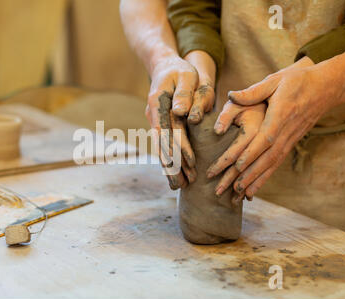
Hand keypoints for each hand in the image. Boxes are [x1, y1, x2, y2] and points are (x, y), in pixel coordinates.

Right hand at [146, 55, 198, 188]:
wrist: (164, 66)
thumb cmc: (179, 70)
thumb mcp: (186, 75)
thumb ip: (184, 93)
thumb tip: (180, 113)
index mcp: (158, 103)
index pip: (169, 129)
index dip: (180, 147)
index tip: (192, 162)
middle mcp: (152, 115)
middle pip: (161, 144)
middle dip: (172, 166)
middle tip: (183, 185)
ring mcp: (154, 122)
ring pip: (160, 149)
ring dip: (169, 168)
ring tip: (179, 186)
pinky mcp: (159, 126)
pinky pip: (162, 146)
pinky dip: (168, 161)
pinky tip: (174, 175)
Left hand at [210, 53, 344, 199]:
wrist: (326, 87)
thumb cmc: (298, 81)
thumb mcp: (276, 80)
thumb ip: (253, 91)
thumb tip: (231, 96)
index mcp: (281, 115)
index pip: (265, 138)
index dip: (252, 152)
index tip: (237, 165)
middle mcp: (286, 132)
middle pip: (266, 157)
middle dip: (247, 173)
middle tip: (229, 186)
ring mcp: (290, 140)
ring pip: (271, 164)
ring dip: (255, 180)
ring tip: (238, 194)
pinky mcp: (290, 144)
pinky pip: (276, 164)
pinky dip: (264, 177)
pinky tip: (252, 189)